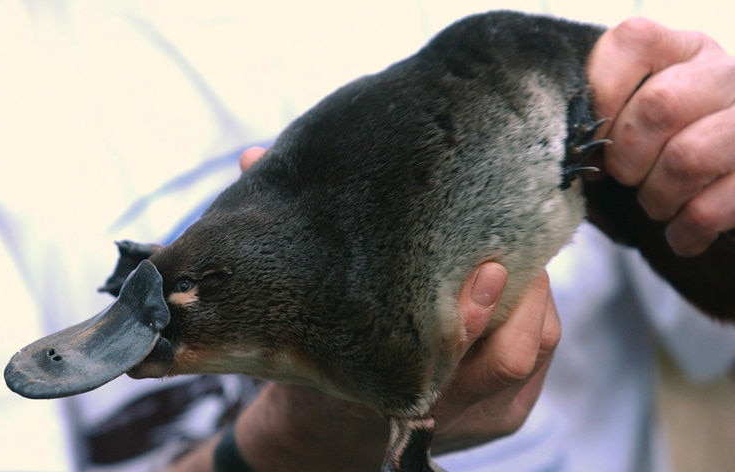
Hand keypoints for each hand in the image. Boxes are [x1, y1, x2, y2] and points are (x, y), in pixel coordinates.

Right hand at [219, 145, 558, 469]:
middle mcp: (444, 411)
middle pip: (513, 352)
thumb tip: (251, 157)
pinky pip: (540, 359)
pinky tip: (521, 280)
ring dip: (535, 298)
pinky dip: (536, 315)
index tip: (487, 265)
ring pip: (535, 350)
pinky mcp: (507, 415)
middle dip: (524, 292)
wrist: (328, 443)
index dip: (477, 312)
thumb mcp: (298, 317)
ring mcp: (482, 418)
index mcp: (392, 393)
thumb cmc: (314, 372)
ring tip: (519, 249)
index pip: (458, 358)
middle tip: (514, 239)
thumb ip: (285, 240)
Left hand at [588, 18, 734, 255]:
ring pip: (688, 157)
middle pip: (660, 106)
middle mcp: (723, 74)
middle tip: (624, 177)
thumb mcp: (621, 122)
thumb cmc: (648, 156)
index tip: (591, 137)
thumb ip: (594, 119)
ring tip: (654, 204)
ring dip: (656, 196)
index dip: (601, 96)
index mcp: (679, 50)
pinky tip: (679, 233)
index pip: (634, 42)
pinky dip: (685, 229)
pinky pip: (712, 207)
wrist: (702, 195)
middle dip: (625, 158)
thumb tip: (570, 144)